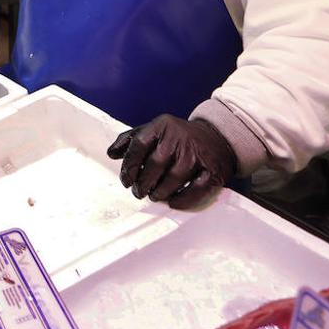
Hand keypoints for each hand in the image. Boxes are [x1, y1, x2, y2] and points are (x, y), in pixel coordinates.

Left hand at [107, 115, 235, 209]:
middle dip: (143, 183)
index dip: (129, 166)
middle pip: (155, 164)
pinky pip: (196, 189)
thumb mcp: (154, 130)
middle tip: (139, 192)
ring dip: (160, 192)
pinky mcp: (213, 170)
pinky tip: (172, 202)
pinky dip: (182, 199)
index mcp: (162, 126)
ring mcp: (197, 153)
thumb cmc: (178, 137)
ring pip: (173, 178)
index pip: (139, 145)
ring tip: (154, 196)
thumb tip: (111, 153)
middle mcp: (179, 138)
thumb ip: (130, 140)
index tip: (126, 181)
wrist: (216, 136)